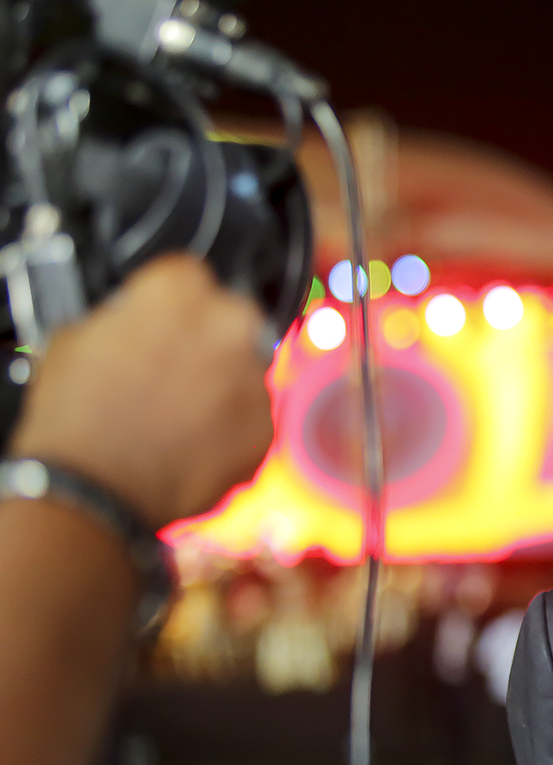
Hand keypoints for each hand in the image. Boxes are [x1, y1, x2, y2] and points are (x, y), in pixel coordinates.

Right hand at [9, 253, 273, 526]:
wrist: (96, 489)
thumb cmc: (78, 417)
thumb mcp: (74, 338)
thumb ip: (122, 318)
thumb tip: (134, 322)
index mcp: (182, 291)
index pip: (188, 275)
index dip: (168, 301)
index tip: (158, 320)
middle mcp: (230, 326)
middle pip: (228, 319)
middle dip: (205, 340)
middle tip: (170, 370)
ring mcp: (254, 379)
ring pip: (244, 370)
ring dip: (220, 384)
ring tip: (175, 413)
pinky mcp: (266, 428)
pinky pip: (252, 417)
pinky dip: (230, 427)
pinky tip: (190, 441)